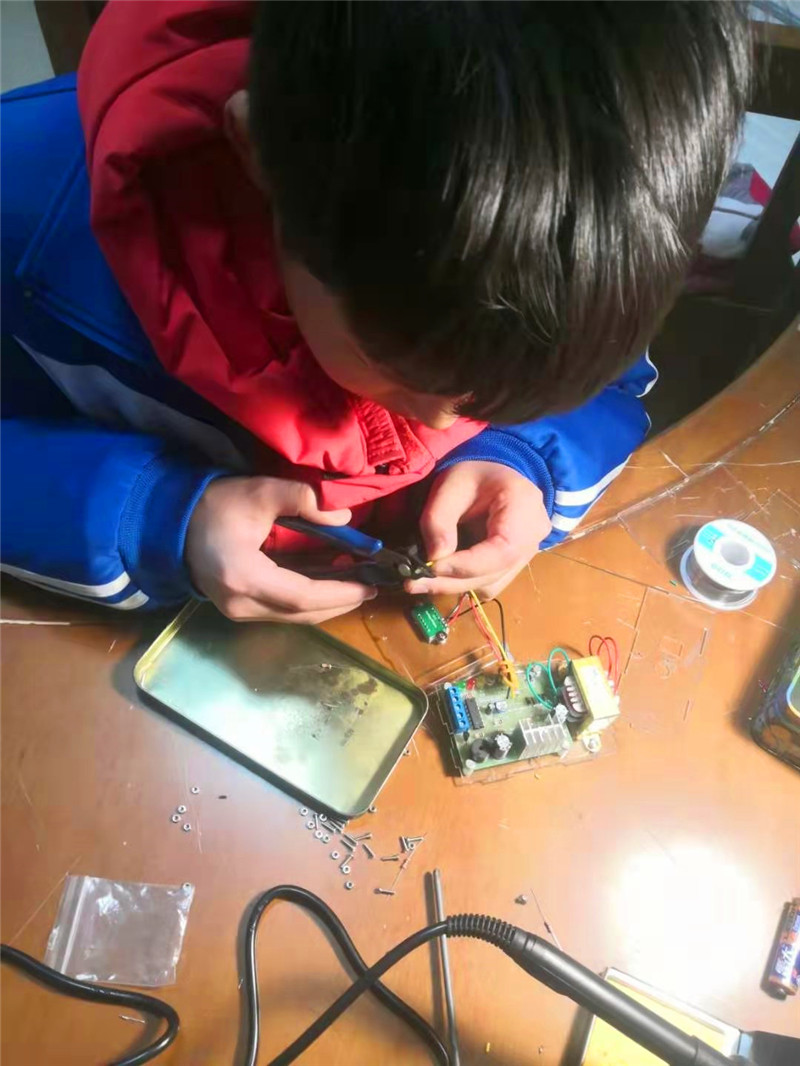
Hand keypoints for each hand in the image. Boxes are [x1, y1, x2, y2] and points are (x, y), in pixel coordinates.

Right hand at [185, 476, 375, 621]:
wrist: (173, 521)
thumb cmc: (215, 504)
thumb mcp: (260, 491)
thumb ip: (304, 498)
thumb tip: (344, 517)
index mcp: (244, 577)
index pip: (302, 596)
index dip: (339, 594)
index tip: (368, 587)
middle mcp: (240, 604)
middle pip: (301, 614)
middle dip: (338, 604)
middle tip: (369, 590)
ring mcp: (236, 612)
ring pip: (292, 618)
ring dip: (325, 606)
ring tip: (354, 589)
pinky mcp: (238, 610)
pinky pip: (281, 613)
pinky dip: (307, 604)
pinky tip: (326, 589)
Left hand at [406, 461, 549, 598]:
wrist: (494, 472)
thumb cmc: (474, 473)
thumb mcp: (450, 485)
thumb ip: (439, 519)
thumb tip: (434, 559)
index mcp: (524, 508)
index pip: (501, 551)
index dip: (466, 565)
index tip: (431, 568)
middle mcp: (533, 537)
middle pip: (494, 573)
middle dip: (452, 581)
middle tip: (414, 583)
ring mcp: (527, 554)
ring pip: (491, 584)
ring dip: (455, 586)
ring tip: (423, 580)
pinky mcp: (514, 565)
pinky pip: (490, 583)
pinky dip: (464, 582)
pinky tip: (441, 575)